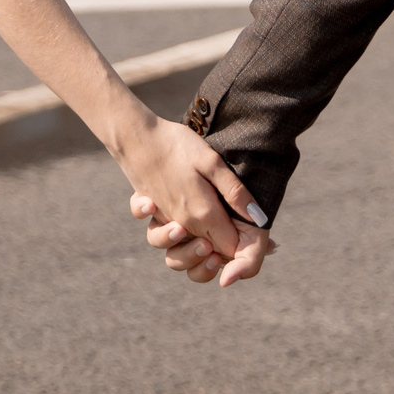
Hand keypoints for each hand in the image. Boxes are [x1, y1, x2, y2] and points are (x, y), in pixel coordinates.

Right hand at [114, 119, 264, 272]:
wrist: (135, 137)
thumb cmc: (177, 146)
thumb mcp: (213, 162)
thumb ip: (235, 192)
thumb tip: (259, 219)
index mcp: (202, 214)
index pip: (228, 247)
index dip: (243, 249)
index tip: (256, 239)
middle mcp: (182, 224)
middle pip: (205, 255)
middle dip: (223, 256)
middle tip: (238, 241)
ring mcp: (165, 221)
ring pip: (177, 255)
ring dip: (192, 255)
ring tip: (205, 243)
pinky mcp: (154, 214)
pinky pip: (160, 235)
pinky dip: (167, 237)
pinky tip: (174, 224)